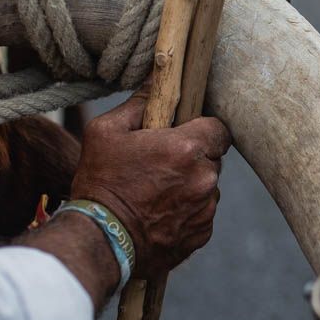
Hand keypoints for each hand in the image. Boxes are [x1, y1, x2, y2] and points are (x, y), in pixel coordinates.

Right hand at [71, 95, 230, 276]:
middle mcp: (204, 178)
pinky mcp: (202, 234)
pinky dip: (187, 212)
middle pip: (212, 159)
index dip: (204, 130)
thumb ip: (138, 103)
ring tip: (156, 194)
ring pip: (208, 188)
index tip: (186, 135)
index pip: (219, 129)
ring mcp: (206, 209)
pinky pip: (202, 215)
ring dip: (190, 187)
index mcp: (186, 148)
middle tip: (161, 166)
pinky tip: (159, 214)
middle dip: (192, 159)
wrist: (101, 240)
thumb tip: (155, 80)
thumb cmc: (100, 182)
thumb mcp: (106, 132)